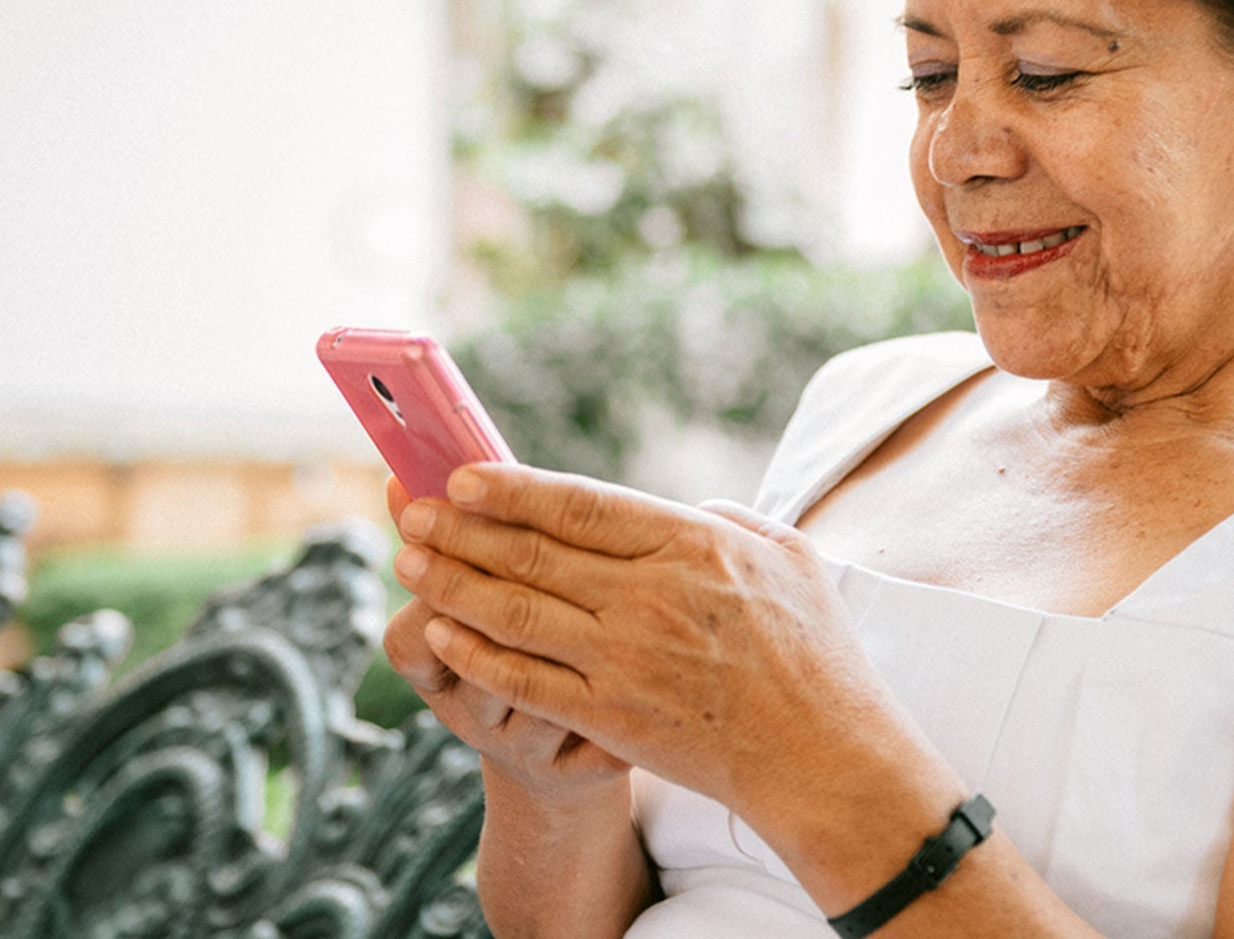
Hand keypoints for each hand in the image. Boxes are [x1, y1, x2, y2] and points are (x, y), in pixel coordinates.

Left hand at [393, 464, 904, 816]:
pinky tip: (440, 632)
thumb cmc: (816, 655)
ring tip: (409, 561)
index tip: (463, 475)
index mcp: (691, 545)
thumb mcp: (789, 556)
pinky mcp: (611, 716)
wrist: (824, 759)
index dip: (513, 488)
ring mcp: (625, 659)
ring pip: (516, 611)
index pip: (580, 505)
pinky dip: (476, 654)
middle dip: (461, 529)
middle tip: (412, 510)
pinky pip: (526, 680)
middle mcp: (649, 596)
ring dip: (452, 583)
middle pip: (533, 552)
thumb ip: (729, 521)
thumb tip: (683, 508)